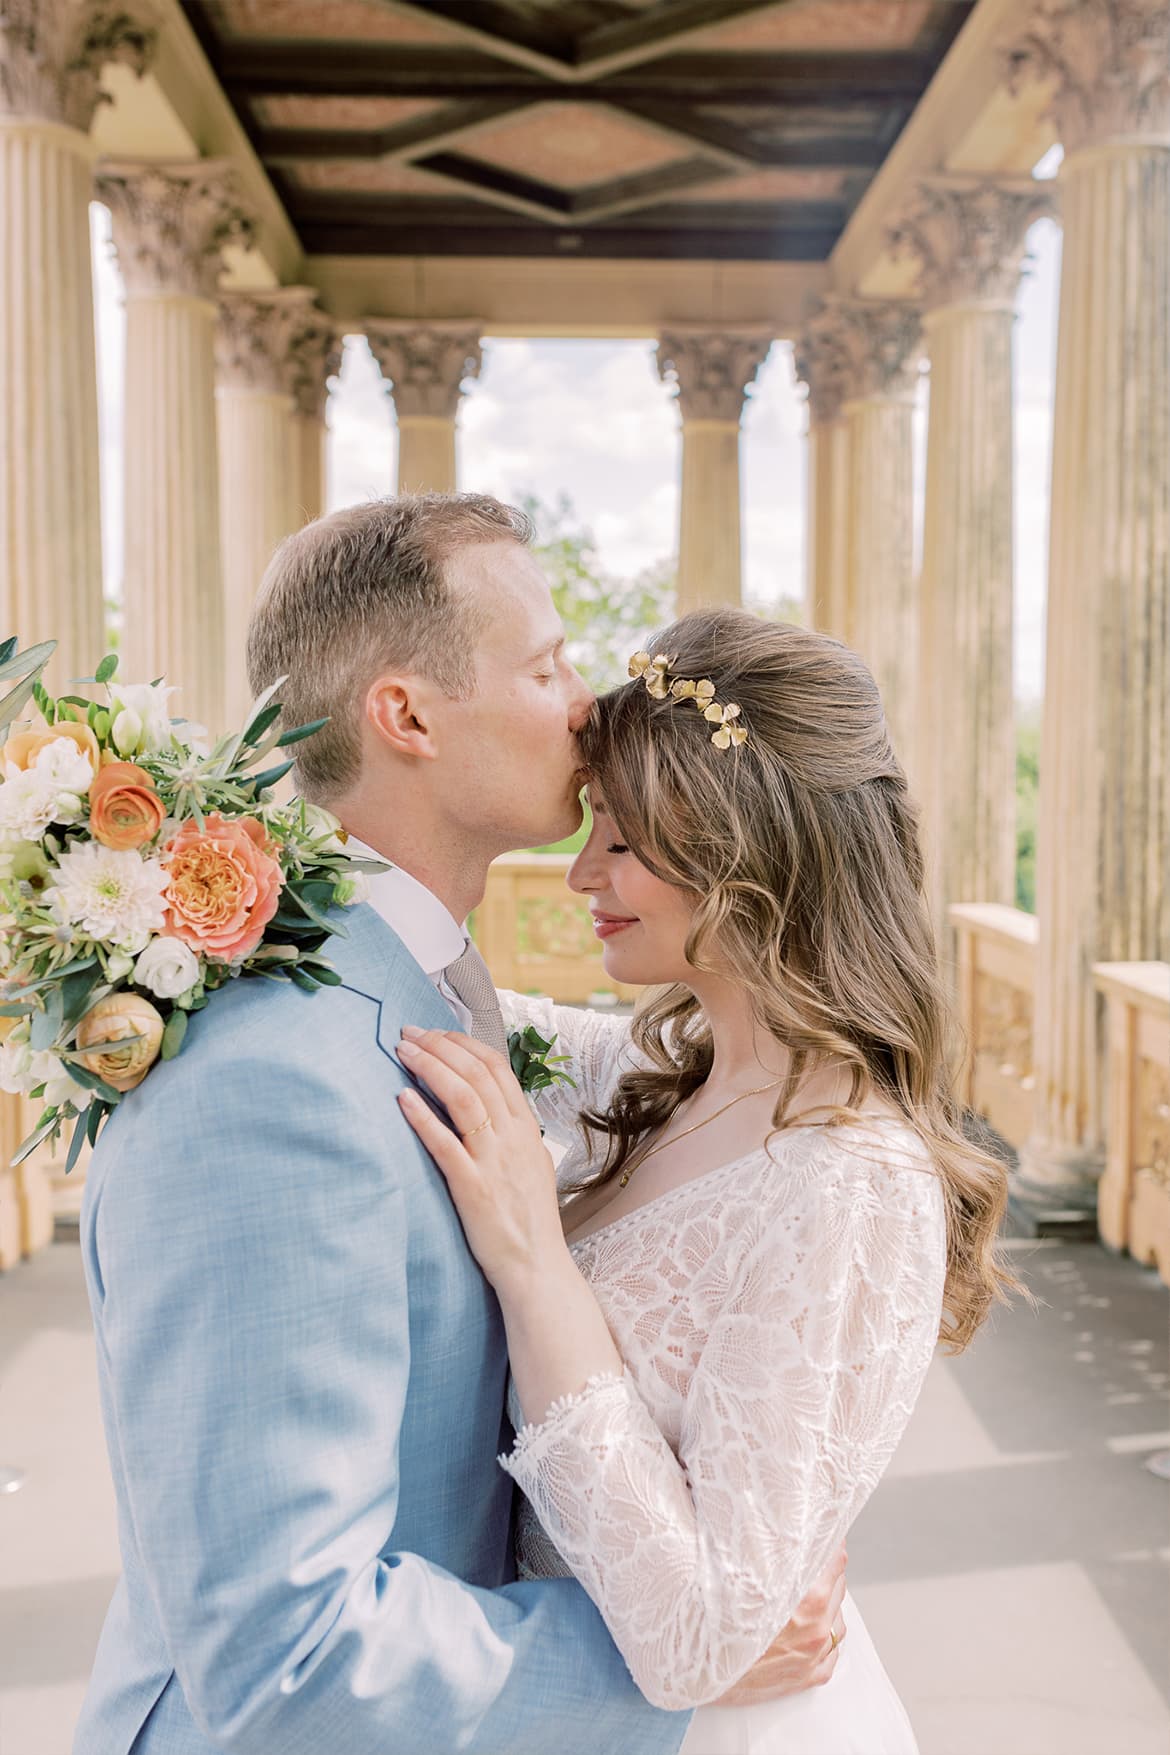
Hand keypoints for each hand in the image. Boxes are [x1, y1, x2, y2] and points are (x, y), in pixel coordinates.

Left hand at [396, 1028, 566, 1293]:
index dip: (464, 1044)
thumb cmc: (529, 1222)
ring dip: (429, 1067)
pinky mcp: (473, 1187)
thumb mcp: (532, 1167)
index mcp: (526, 1130)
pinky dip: (423, 1116)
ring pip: (463, 1097)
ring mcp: (494, 1161)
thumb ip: (515, 1137)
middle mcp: (512, 1138)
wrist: (536, 1268)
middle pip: (477, 1074)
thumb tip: (496, 1112)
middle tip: (409, 1032)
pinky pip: (445, 1143)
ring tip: (402, 1051)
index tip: (437, 1033)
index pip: (498, 1069)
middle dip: (440, 1046)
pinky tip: (402, 1097)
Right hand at [713, 1546, 847, 1705]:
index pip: (835, 1560)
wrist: (699, 1671)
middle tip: (802, 1565)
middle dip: (823, 1574)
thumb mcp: (737, 1574)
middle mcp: (816, 1626)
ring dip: (826, 1607)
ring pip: (838, 1619)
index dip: (827, 1543)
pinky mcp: (809, 1676)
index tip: (820, 1535)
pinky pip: (832, 1653)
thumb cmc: (714, 1624)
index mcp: (807, 1598)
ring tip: (799, 1600)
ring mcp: (815, 1653)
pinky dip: (823, 1639)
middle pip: (838, 1587)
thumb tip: (766, 1526)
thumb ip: (764, 1553)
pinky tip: (805, 1631)